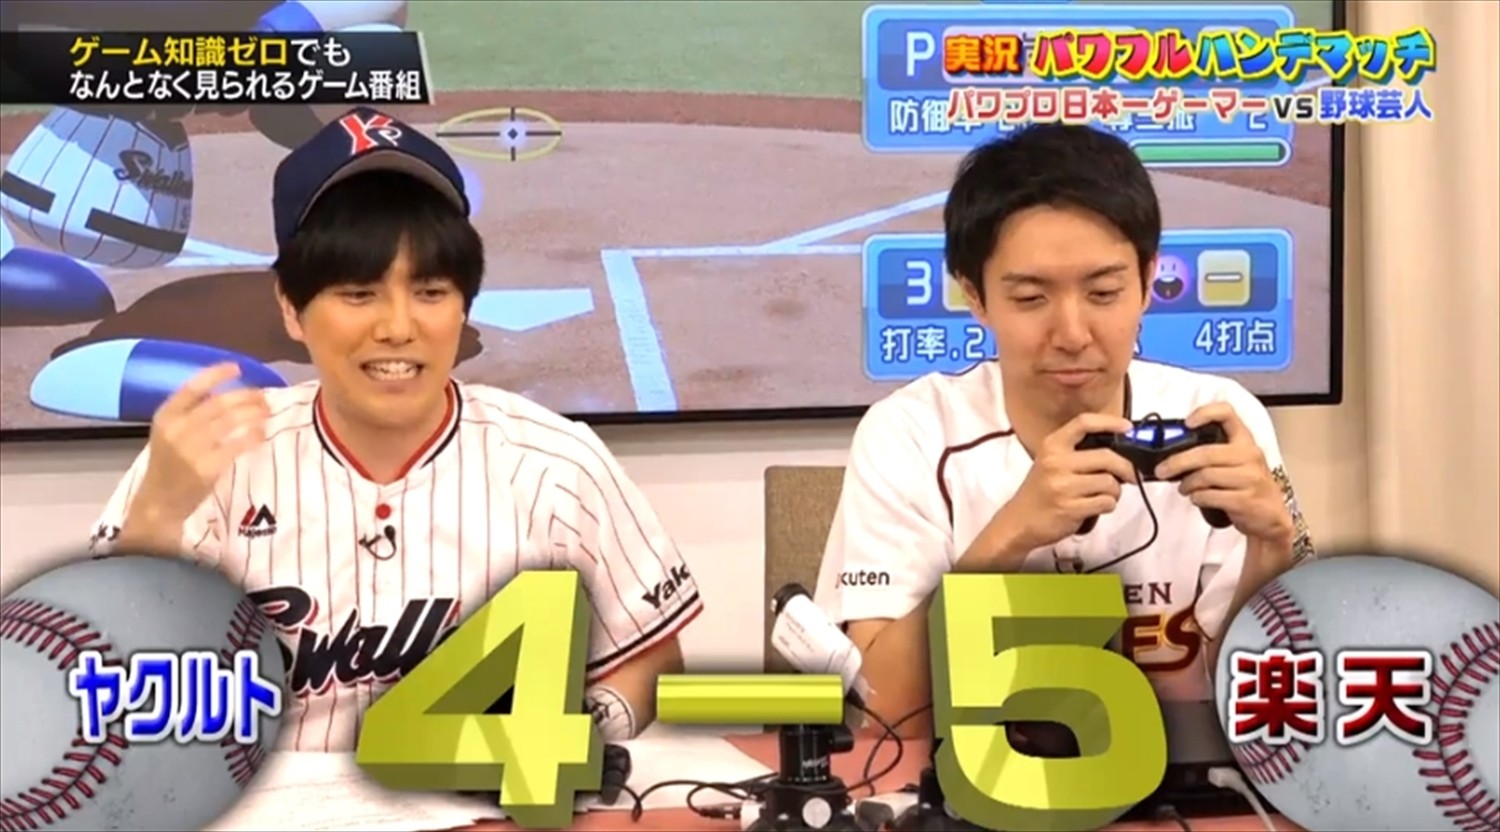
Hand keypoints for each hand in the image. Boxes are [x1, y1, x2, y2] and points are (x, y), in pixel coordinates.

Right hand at [130, 363, 269, 526]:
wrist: (159, 501)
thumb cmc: (168, 464)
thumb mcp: (168, 432)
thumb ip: (190, 413)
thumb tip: (228, 393)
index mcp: (166, 415)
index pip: (192, 387)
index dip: (216, 374)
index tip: (238, 367)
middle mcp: (177, 429)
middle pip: (219, 403)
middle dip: (246, 396)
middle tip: (263, 396)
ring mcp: (191, 449)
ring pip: (231, 421)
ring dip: (254, 413)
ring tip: (266, 412)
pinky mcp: (207, 468)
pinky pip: (238, 445)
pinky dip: (253, 436)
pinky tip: (261, 434)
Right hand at [977, 413, 1137, 562]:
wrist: (1018, 522)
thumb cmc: (1040, 492)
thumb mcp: (1050, 463)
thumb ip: (1078, 453)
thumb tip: (1119, 451)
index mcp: (1051, 446)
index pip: (1084, 423)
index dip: (1109, 422)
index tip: (1127, 427)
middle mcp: (1056, 462)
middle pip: (1107, 457)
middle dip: (1126, 468)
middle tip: (1131, 476)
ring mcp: (1062, 486)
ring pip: (1110, 483)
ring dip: (1114, 492)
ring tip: (1103, 495)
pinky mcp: (1070, 508)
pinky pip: (1106, 502)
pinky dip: (1107, 505)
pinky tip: (1095, 507)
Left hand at [1154, 402, 1293, 545]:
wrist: (1270, 517)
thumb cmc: (1247, 486)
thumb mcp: (1236, 462)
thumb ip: (1211, 454)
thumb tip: (1173, 455)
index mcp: (1245, 441)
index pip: (1227, 414)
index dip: (1205, 413)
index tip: (1187, 423)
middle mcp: (1250, 455)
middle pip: (1205, 452)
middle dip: (1177, 462)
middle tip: (1162, 470)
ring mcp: (1250, 478)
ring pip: (1205, 475)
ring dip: (1187, 484)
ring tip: (1184, 488)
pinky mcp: (1246, 500)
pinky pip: (1210, 495)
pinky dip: (1197, 498)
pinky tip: (1197, 498)